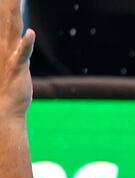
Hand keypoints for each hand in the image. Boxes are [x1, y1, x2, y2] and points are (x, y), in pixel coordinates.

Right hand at [0, 0, 31, 116]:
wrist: (4, 108)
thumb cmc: (6, 86)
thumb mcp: (13, 62)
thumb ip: (19, 49)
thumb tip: (26, 37)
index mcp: (3, 42)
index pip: (5, 17)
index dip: (9, 5)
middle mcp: (4, 45)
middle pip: (7, 17)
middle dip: (9, 3)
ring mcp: (9, 55)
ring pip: (12, 29)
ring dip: (14, 13)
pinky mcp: (17, 67)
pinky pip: (23, 54)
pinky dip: (26, 44)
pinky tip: (31, 33)